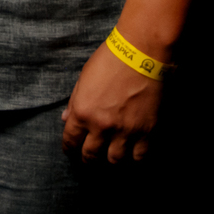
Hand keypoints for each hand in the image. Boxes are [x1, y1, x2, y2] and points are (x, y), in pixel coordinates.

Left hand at [60, 40, 163, 164]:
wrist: (142, 52)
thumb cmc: (110, 59)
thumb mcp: (84, 77)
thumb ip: (74, 101)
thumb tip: (66, 119)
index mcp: (82, 112)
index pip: (70, 141)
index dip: (69, 149)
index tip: (72, 151)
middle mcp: (101, 126)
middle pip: (91, 156)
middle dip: (88, 159)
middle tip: (90, 158)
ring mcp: (125, 131)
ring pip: (115, 160)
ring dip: (111, 159)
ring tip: (112, 156)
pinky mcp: (147, 131)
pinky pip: (140, 156)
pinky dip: (135, 158)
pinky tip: (133, 153)